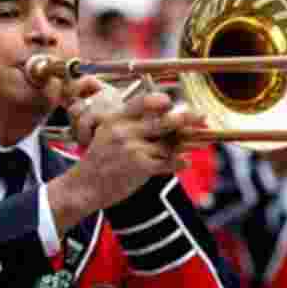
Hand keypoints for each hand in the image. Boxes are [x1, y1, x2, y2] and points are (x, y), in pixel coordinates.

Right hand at [47, 90, 206, 230]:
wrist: (84, 187)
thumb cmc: (98, 161)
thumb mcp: (106, 134)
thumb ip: (128, 125)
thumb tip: (158, 117)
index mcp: (116, 120)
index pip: (143, 102)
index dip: (161, 100)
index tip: (171, 102)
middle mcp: (125, 131)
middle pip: (163, 121)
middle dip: (185, 118)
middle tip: (202, 116)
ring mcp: (133, 149)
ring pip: (168, 144)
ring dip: (187, 144)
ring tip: (202, 142)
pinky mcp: (140, 167)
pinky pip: (167, 163)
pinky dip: (179, 163)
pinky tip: (185, 162)